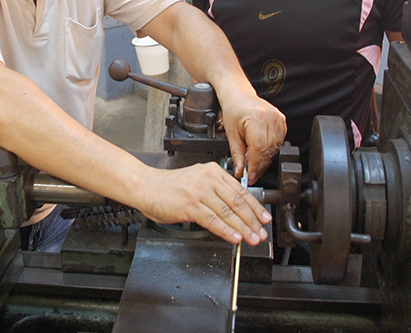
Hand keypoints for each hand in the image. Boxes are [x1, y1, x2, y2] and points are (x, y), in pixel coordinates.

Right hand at [136, 163, 271, 245]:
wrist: (145, 186)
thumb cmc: (168, 187)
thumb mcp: (196, 181)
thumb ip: (214, 192)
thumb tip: (234, 211)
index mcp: (212, 172)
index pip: (240, 191)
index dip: (255, 207)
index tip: (264, 218)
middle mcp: (208, 179)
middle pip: (237, 202)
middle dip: (253, 220)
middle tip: (262, 232)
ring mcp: (199, 191)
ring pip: (228, 212)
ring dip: (243, 228)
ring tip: (252, 238)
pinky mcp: (190, 205)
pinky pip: (213, 220)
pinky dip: (226, 230)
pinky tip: (234, 237)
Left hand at [221, 93, 285, 184]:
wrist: (239, 94)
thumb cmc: (233, 108)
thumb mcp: (230, 132)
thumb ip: (236, 153)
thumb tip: (240, 171)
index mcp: (256, 117)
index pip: (259, 148)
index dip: (255, 165)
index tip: (250, 176)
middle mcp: (270, 117)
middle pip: (268, 150)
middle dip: (259, 166)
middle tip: (251, 175)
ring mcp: (278, 118)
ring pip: (274, 148)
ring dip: (265, 160)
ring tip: (255, 166)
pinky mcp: (281, 121)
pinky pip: (278, 142)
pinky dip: (270, 151)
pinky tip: (262, 154)